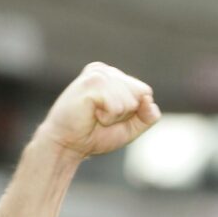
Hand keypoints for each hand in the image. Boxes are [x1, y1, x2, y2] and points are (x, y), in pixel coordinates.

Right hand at [34, 62, 160, 159]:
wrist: (68, 146)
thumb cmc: (95, 136)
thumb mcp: (130, 128)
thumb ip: (147, 116)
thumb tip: (150, 100)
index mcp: (114, 76)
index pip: (145, 92)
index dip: (134, 112)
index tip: (111, 116)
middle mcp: (105, 71)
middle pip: (141, 93)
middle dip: (126, 113)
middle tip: (102, 117)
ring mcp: (98, 74)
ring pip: (130, 100)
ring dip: (116, 116)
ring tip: (95, 115)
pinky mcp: (91, 83)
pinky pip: (118, 105)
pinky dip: (108, 117)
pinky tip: (91, 114)